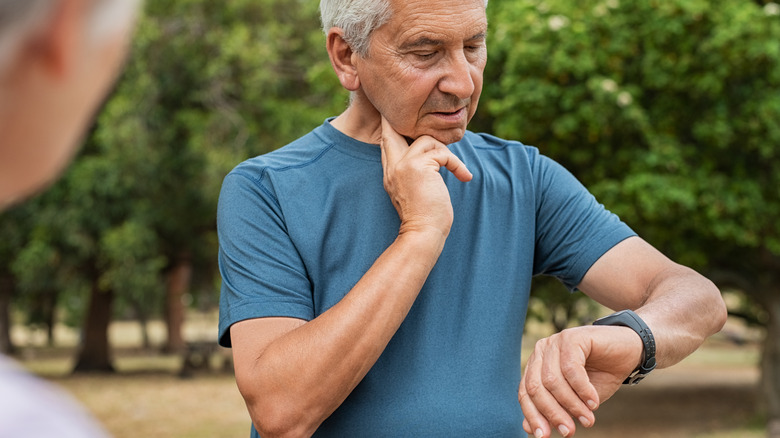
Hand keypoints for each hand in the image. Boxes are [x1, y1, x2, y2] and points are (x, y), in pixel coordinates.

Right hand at [379, 116, 471, 236]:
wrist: (423, 234)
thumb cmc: (425, 218)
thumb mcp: (415, 190)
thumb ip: (415, 171)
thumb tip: (434, 154)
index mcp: (390, 172)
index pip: (387, 140)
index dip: (394, 126)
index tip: (406, 120)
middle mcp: (392, 166)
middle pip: (392, 129)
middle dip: (404, 118)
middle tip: (421, 112)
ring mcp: (403, 165)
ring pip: (426, 138)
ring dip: (445, 151)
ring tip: (456, 169)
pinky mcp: (418, 167)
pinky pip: (442, 152)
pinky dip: (456, 163)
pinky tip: (464, 176)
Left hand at [518, 325, 642, 436]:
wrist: (629, 352)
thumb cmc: (600, 376)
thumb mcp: (576, 399)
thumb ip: (554, 410)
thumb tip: (529, 429)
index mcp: (537, 364)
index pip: (526, 392)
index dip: (533, 416)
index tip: (543, 436)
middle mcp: (542, 351)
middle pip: (536, 387)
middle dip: (552, 413)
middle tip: (568, 431)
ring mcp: (555, 342)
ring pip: (552, 380)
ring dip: (571, 405)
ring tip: (587, 419)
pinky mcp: (572, 337)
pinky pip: (571, 369)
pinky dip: (582, 390)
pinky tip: (594, 402)